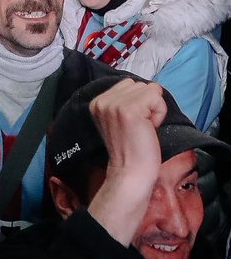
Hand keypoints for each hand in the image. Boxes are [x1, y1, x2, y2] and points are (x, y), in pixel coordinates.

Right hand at [87, 79, 165, 247]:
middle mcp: (102, 100)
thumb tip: (153, 86)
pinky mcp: (129, 110)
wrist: (131, 174)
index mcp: (98, 102)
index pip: (128, 84)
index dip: (138, 103)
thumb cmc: (132, 150)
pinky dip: (159, 112)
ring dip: (154, 108)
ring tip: (145, 127)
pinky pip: (155, 96)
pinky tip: (150, 128)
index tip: (135, 124)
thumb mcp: (120, 120)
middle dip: (146, 104)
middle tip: (141, 127)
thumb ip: (126, 102)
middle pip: (138, 84)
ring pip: (148, 88)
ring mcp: (114, 104)